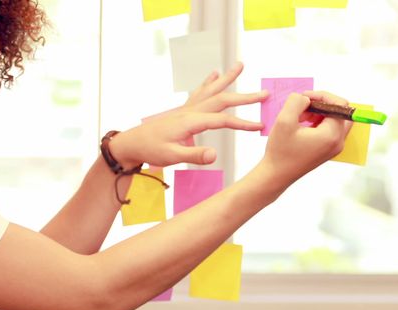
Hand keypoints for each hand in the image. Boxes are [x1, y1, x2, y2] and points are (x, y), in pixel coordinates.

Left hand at [109, 63, 267, 167]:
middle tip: (265, 93)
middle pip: (222, 99)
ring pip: (211, 91)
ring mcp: (186, 109)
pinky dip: (209, 82)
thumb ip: (193, 156)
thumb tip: (215, 156)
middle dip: (245, 97)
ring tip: (240, 65)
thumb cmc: (150, 150)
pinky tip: (215, 74)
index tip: (261, 126)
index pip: (223, 120)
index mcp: (190, 122)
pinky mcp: (182, 110)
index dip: (243, 123)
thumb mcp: (172, 157)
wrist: (131, 143)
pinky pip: (199, 93)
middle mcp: (190, 111)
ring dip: (227, 79)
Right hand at [256, 90, 352, 188]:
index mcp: (332, 135)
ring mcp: (335, 147)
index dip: (322, 96)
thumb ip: (296, 101)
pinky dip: (319, 122)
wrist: (276, 175)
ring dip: (320, 113)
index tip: (304, 98)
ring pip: (336, 119)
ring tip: (300, 117)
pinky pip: (330, 129)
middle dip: (323, 104)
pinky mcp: (328, 150)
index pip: (339, 104)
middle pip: (342, 112)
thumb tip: (306, 98)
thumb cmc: (280, 151)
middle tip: (305, 107)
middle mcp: (338, 142)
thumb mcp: (284, 121)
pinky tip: (302, 126)